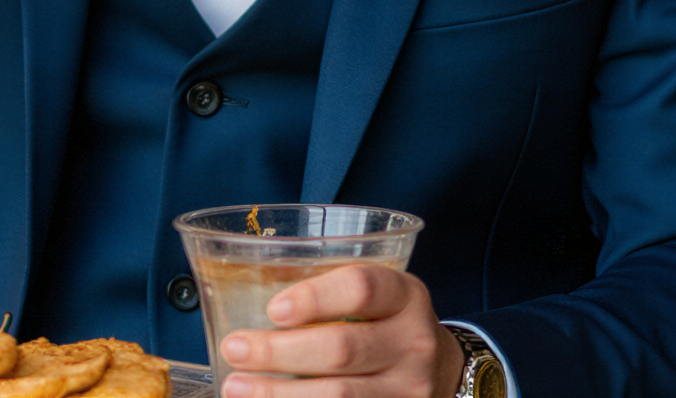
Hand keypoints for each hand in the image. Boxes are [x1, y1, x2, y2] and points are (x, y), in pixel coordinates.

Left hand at [218, 266, 463, 397]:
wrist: (441, 372)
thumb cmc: (386, 323)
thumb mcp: (376, 296)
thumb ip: (329, 292)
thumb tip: (245, 293)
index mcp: (405, 295)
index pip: (362, 288)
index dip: (314, 298)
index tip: (272, 310)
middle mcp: (413, 342)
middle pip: (342, 348)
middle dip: (279, 352)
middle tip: (234, 349)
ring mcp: (409, 389)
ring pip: (339, 395)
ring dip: (279, 394)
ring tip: (236, 387)